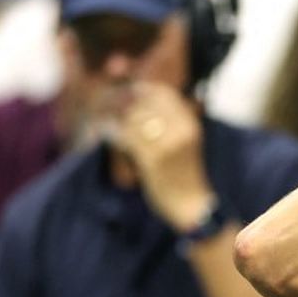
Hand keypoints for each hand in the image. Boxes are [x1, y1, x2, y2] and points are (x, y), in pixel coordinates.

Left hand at [115, 82, 213, 230]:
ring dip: (115, 116)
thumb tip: (147, 102)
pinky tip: (107, 135)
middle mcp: (182, 131)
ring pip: (134, 118)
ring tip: (105, 119)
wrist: (193, 206)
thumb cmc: (185, 175)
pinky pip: (127, 138)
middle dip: (124, 101)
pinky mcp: (154, 160)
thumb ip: (172, 122)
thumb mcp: (185, 143)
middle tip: (108, 105)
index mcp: (191, 124)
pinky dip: (114, 133)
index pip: (164, 94)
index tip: (128, 92)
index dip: (143, 90)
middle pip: (146, 103)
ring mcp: (168, 145)